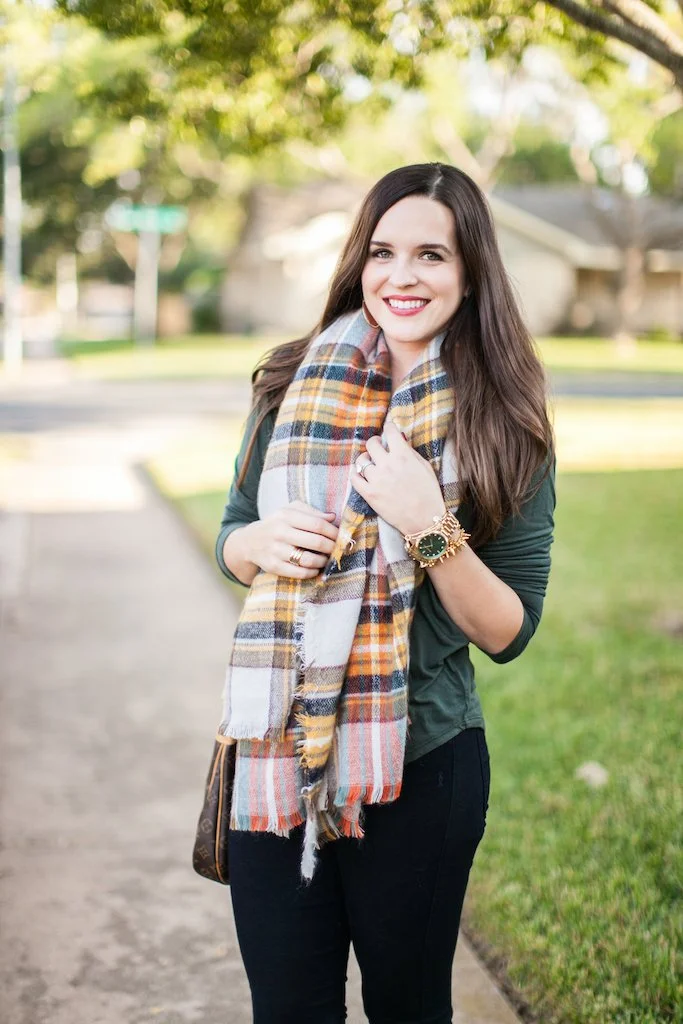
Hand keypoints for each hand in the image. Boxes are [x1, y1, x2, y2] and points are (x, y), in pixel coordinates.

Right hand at [243, 500, 337, 578]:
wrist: (249, 541)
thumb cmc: (277, 523)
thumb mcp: (290, 511)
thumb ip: (312, 512)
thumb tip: (334, 517)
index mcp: (286, 516)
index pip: (318, 524)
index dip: (334, 532)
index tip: (341, 536)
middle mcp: (280, 532)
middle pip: (316, 542)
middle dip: (332, 547)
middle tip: (337, 549)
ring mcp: (275, 550)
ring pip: (309, 560)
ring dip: (323, 561)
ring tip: (326, 559)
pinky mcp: (273, 566)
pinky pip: (299, 573)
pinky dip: (312, 572)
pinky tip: (315, 568)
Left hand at [353, 419, 445, 535]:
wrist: (425, 520)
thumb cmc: (429, 494)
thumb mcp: (425, 467)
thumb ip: (410, 452)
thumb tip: (399, 441)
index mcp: (403, 456)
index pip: (390, 432)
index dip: (389, 427)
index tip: (389, 428)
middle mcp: (387, 465)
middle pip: (372, 444)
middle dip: (375, 443)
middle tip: (378, 447)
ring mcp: (376, 479)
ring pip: (361, 460)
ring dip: (366, 459)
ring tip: (370, 463)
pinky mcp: (369, 494)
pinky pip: (354, 478)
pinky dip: (355, 473)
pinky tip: (359, 473)